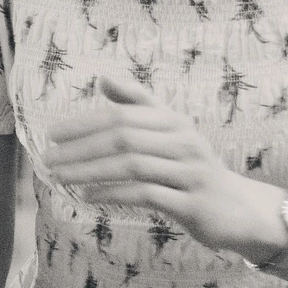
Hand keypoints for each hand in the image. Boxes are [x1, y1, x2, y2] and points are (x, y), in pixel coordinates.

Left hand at [39, 75, 271, 256]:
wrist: (239, 209)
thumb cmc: (194, 169)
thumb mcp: (171, 133)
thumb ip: (139, 106)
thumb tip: (103, 78)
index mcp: (174, 122)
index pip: (122, 115)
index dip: (84, 123)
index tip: (52, 134)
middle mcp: (184, 142)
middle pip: (123, 138)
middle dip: (81, 147)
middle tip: (48, 158)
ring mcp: (190, 173)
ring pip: (131, 165)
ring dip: (89, 171)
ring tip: (60, 177)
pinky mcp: (192, 204)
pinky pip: (146, 194)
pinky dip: (113, 193)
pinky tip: (89, 196)